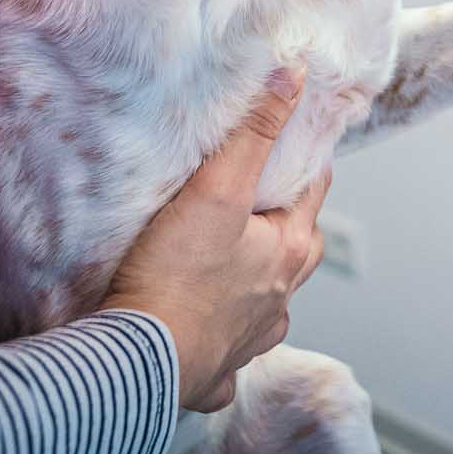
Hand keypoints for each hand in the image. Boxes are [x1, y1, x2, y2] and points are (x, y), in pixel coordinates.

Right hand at [100, 69, 330, 411]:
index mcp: (289, 252)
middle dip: (288, 226)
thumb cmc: (177, 275)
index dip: (307, 164)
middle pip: (299, 250)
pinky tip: (202, 335)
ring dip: (257, 286)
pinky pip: (227, 357)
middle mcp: (280, 299)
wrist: (138, 362)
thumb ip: (255, 132)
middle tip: (262, 204)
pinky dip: (221, 343)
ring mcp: (250, 341)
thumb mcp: (218, 189)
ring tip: (230, 267)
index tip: (298, 144)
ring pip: (269, 305)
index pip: (314, 192)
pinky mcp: (215, 375)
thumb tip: (292, 78)